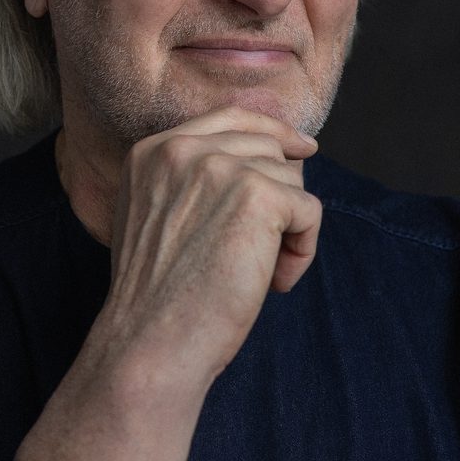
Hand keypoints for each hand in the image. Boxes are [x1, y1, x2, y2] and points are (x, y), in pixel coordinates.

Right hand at [104, 106, 321, 386]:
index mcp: (154, 150)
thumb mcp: (158, 216)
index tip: (303, 149)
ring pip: (291, 178)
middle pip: (267, 147)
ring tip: (262, 272)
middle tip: (261, 251)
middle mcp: (183, 148)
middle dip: (279, 195)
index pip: (229, 117)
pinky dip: (303, 251)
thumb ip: (194, 179)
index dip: (272, 131)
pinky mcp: (257, 194)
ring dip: (289, 228)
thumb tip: (274, 154)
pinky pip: (309, 210)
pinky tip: (275, 283)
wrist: (150, 343)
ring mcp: (219, 167)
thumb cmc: (159, 297)